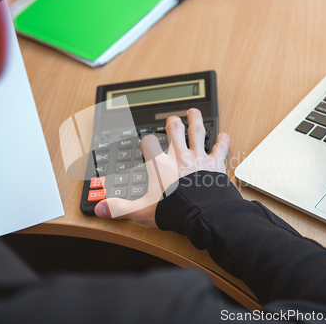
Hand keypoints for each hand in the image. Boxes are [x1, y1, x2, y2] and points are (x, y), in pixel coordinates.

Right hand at [94, 108, 229, 226]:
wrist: (200, 213)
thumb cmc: (172, 210)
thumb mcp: (140, 211)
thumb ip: (120, 208)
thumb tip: (100, 209)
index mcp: (160, 165)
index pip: (149, 145)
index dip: (146, 142)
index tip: (146, 142)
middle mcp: (179, 157)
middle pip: (175, 131)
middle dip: (173, 123)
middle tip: (173, 119)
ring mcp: (198, 158)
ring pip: (197, 133)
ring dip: (195, 121)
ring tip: (194, 113)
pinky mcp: (215, 164)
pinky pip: (219, 149)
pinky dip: (222, 142)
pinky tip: (224, 135)